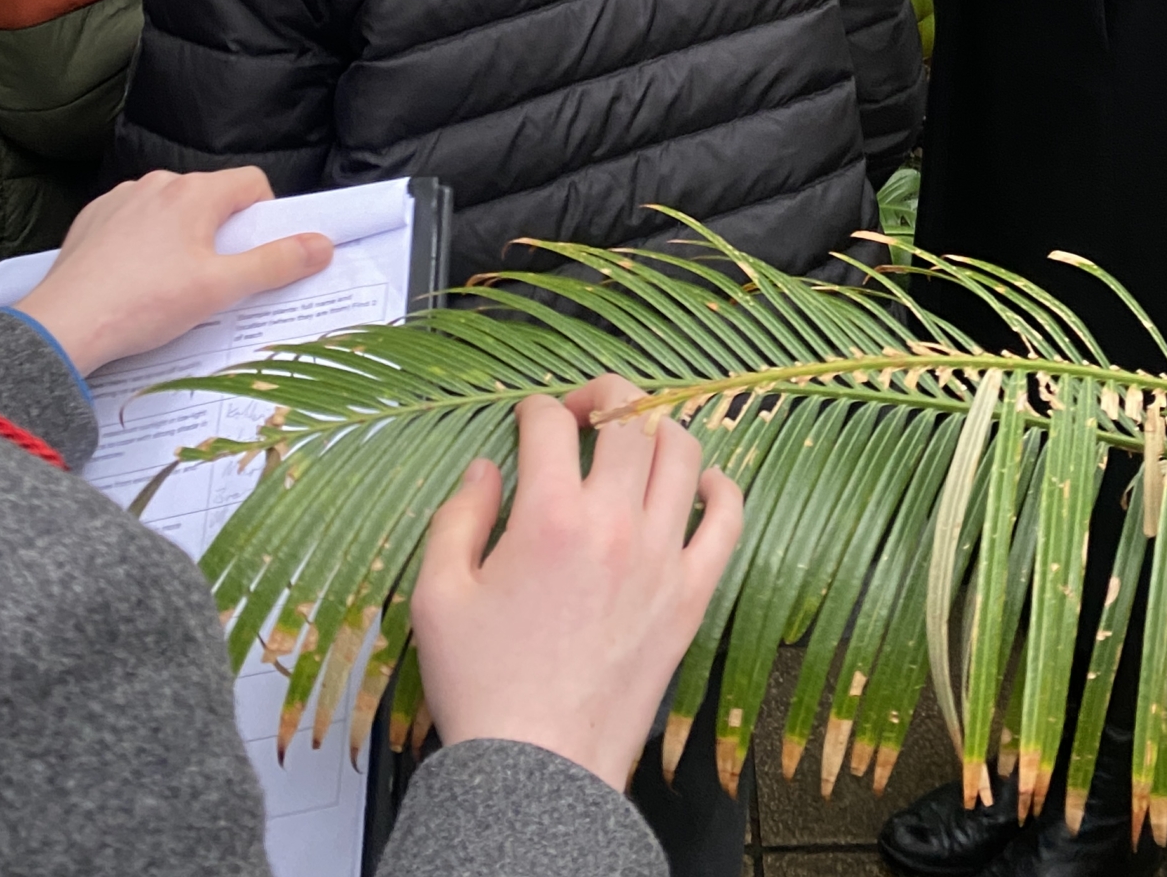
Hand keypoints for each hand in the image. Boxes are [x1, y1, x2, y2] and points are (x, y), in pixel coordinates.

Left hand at [16, 168, 331, 376]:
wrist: (63, 326)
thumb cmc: (143, 305)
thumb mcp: (221, 289)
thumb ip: (275, 263)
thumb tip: (322, 244)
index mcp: (195, 192)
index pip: (252, 183)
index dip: (263, 217)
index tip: (254, 254)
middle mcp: (158, 182)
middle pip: (211, 197)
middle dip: (220, 232)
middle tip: (213, 279)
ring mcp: (121, 197)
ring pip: (170, 208)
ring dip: (180, 236)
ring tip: (169, 285)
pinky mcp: (92, 218)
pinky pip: (133, 220)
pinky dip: (142, 242)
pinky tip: (134, 280)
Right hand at [412, 375, 742, 788]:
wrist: (538, 772)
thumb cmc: (484, 689)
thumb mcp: (438, 597)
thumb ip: (457, 518)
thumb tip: (484, 469)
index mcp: (549, 519)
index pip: (551, 423)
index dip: (534, 410)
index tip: (527, 422)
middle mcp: (614, 526)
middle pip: (629, 416)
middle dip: (603, 395)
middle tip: (583, 412)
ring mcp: (661, 559)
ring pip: (683, 453)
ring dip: (657, 430)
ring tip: (633, 442)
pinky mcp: (691, 596)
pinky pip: (728, 521)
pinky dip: (720, 488)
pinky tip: (701, 483)